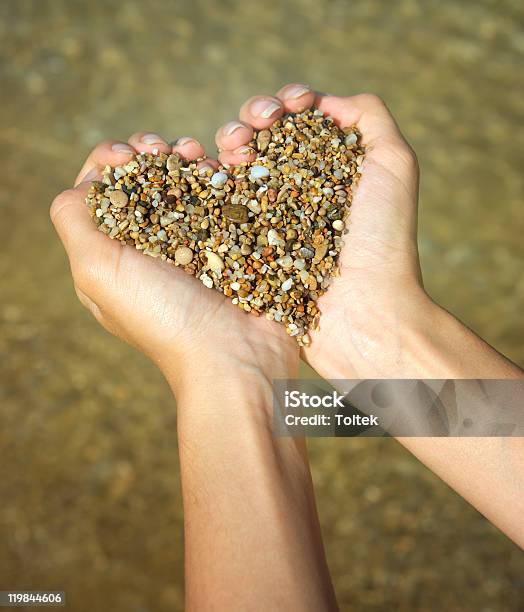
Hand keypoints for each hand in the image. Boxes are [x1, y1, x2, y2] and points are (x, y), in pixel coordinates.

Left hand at [50, 133, 298, 384]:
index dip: (110, 163)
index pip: (101, 193)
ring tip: (197, 154)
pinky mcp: (230, 245)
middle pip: (143, 184)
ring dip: (186, 159)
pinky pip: (221, 199)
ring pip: (184, 186)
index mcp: (113, 257)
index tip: (130, 155)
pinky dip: (218, 177)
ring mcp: (194, 247)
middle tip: (165, 149)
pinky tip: (221, 167)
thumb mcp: (97, 272)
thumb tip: (85, 184)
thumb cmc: (164, 318)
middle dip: (151, 155)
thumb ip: (75, 221)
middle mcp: (151, 250)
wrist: (235, 356)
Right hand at [215, 84, 426, 377]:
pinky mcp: (248, 243)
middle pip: (266, 139)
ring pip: (239, 165)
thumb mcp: (395, 164)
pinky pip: (222, 203)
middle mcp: (298, 190)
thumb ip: (368, 117)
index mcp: (330, 170)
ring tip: (233, 147)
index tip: (288, 105)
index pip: (300, 123)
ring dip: (231, 141)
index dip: (287, 104)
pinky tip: (209, 165)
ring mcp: (271, 216)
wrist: (363, 311)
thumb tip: (323, 103)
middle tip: (254, 127)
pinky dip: (210, 177)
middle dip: (254, 118)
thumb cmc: (383, 239)